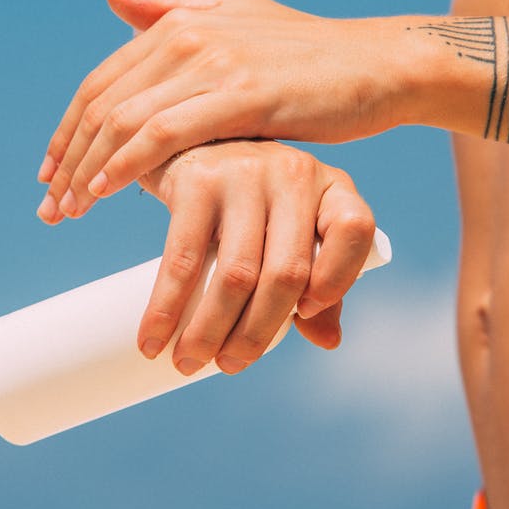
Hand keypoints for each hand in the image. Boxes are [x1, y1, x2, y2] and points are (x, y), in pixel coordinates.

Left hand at [36, 0, 411, 223]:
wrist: (377, 65)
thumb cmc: (308, 54)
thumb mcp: (236, 17)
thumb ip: (171, 10)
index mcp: (179, 21)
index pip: (100, 83)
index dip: (68, 132)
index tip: (50, 175)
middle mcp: (187, 33)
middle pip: (102, 104)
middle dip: (66, 160)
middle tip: (47, 207)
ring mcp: (213, 62)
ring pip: (124, 121)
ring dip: (86, 171)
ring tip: (67, 212)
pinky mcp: (241, 94)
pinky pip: (164, 133)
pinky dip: (125, 165)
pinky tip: (104, 194)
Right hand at [134, 139, 375, 375]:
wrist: (194, 143)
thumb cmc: (255, 203)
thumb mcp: (294, 231)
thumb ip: (317, 279)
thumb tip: (328, 340)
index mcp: (331, 187)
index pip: (354, 231)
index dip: (337, 280)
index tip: (305, 318)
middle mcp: (295, 172)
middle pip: (287, 272)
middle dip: (256, 334)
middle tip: (229, 365)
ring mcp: (245, 172)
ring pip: (236, 274)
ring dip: (208, 332)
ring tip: (188, 362)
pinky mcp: (197, 180)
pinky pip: (184, 259)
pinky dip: (166, 308)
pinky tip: (154, 338)